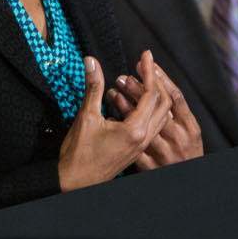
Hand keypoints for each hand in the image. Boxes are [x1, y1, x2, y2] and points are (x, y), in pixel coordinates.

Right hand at [57, 53, 172, 191]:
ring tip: (136, 80)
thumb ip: (93, 87)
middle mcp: (143, 138)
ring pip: (159, 115)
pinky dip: (146, 108)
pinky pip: (151, 124)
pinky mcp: (136, 148)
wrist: (74, 182)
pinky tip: (131, 100)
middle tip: (144, 65)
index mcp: (135, 130)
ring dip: (152, 95)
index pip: (152, 94)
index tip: (146, 56)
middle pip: (163, 104)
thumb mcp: (86, 117)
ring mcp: (141, 145)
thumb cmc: (79, 155)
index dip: (149, 71)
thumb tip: (92, 63)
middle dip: (155, 81)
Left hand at [104, 52, 203, 168]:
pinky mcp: (149, 164)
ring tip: (114, 91)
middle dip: (140, 87)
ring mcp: (162, 152)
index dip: (159, 76)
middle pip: (157, 106)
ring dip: (127, 104)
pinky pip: (129, 138)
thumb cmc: (186, 151)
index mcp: (189, 127)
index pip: (174, 96)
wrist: (183, 183)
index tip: (146, 60)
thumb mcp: (187, 129)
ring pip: (142, 123)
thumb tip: (161, 81)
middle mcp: (177, 138)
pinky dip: (121, 125)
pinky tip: (111, 114)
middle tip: (124, 76)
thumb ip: (175, 108)